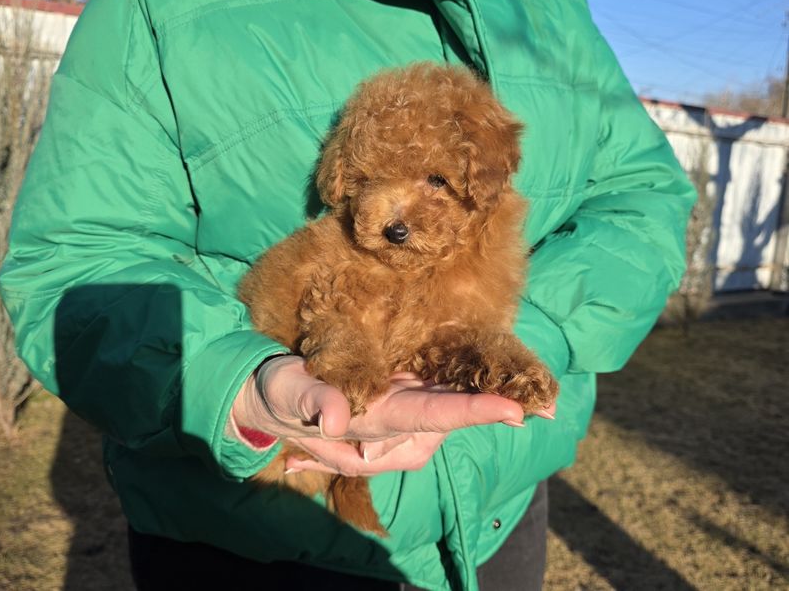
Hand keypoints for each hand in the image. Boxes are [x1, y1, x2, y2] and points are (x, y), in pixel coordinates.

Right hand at [232, 356, 555, 475]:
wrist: (266, 401)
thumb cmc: (276, 394)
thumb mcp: (286, 393)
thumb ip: (311, 403)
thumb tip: (337, 419)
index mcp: (368, 425)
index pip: (427, 419)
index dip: (470, 413)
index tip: (514, 410)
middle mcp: (388, 429)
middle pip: (449, 421)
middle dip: (490, 409)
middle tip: (538, 396)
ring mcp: (391, 418)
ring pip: (445, 416)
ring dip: (475, 400)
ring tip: (508, 383)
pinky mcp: (390, 403)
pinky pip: (433, 403)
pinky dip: (456, 392)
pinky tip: (472, 374)